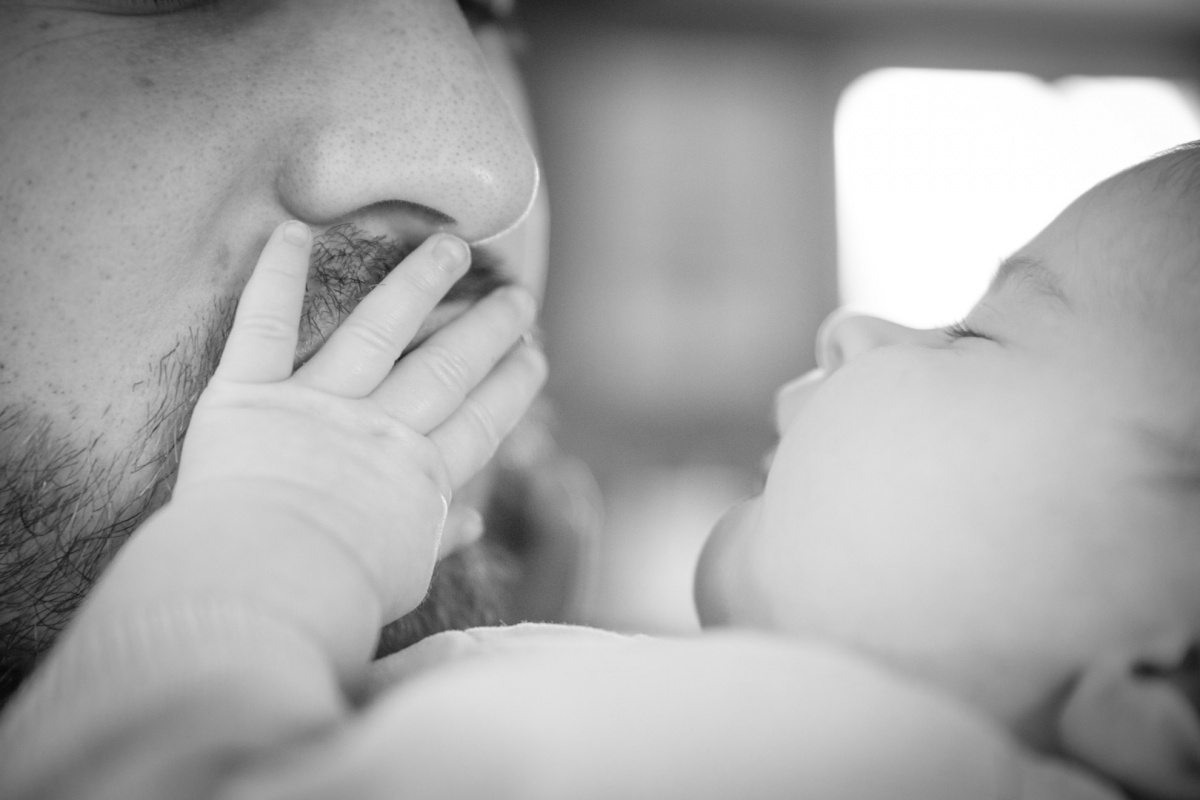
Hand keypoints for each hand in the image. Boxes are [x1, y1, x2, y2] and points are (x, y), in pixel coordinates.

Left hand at [77, 221, 544, 669]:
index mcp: (417, 477)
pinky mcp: (247, 394)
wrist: (260, 594)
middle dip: (486, 329)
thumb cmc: (334, 599)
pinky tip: (295, 230)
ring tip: (450, 246)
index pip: (479, 420)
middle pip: (444, 366)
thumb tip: (475, 523)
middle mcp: (377, 429)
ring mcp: (315, 405)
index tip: (535, 355)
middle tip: (518, 296)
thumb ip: (436, 538)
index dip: (511, 386)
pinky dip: (276, 276)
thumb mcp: (403, 576)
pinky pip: (264, 325)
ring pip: (377, 329)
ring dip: (417, 283)